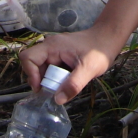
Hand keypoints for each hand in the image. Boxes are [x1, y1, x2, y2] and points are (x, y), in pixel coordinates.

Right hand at [19, 0, 137, 103]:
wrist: (109, 38)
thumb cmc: (99, 50)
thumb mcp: (88, 69)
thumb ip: (74, 84)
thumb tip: (58, 100)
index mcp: (52, 46)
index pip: (28, 58)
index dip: (30, 74)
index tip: (41, 87)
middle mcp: (50, 47)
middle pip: (33, 65)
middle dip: (41, 80)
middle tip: (53, 91)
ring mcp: (54, 51)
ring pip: (42, 68)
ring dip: (49, 80)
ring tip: (62, 87)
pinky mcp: (60, 56)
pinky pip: (50, 69)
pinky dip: (55, 78)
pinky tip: (66, 82)